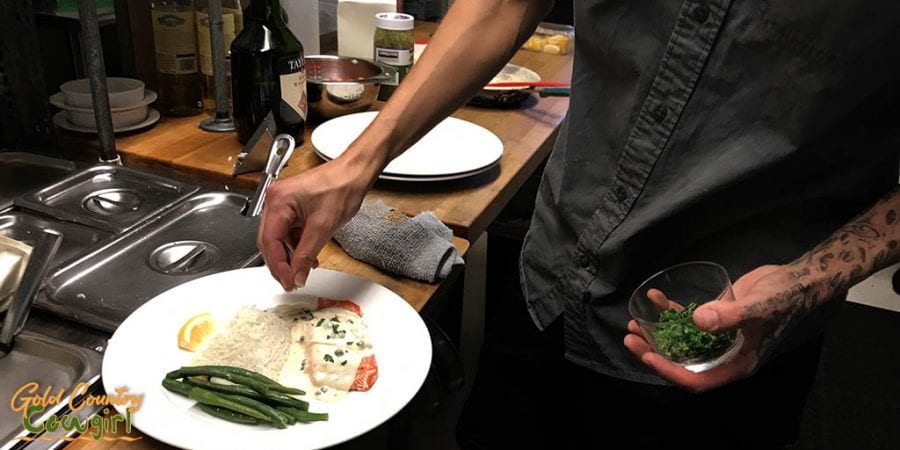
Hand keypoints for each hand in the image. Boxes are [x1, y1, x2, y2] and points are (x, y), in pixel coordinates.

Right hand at [257, 157, 371, 290]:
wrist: (354, 173)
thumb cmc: (341, 187)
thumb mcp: (323, 227)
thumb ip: (307, 254)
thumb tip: (298, 275)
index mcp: (279, 201)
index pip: (269, 241)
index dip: (278, 265)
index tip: (288, 281)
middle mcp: (276, 200)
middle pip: (269, 241)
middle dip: (280, 264)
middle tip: (291, 281)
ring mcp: (283, 203)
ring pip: (278, 239)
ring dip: (289, 256)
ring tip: (301, 272)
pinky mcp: (292, 208)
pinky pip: (288, 232)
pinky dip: (296, 246)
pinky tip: (307, 257)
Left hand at [624, 264, 819, 392]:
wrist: (796, 281)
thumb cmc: (783, 299)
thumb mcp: (758, 308)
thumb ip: (730, 316)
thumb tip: (698, 321)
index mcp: (736, 363)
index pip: (698, 379)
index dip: (671, 371)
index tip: (648, 356)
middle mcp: (724, 354)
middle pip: (683, 362)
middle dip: (655, 353)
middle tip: (630, 339)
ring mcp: (719, 337)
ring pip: (681, 342)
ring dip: (657, 334)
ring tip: (633, 323)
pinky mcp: (715, 318)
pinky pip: (687, 320)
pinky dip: (670, 311)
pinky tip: (654, 297)